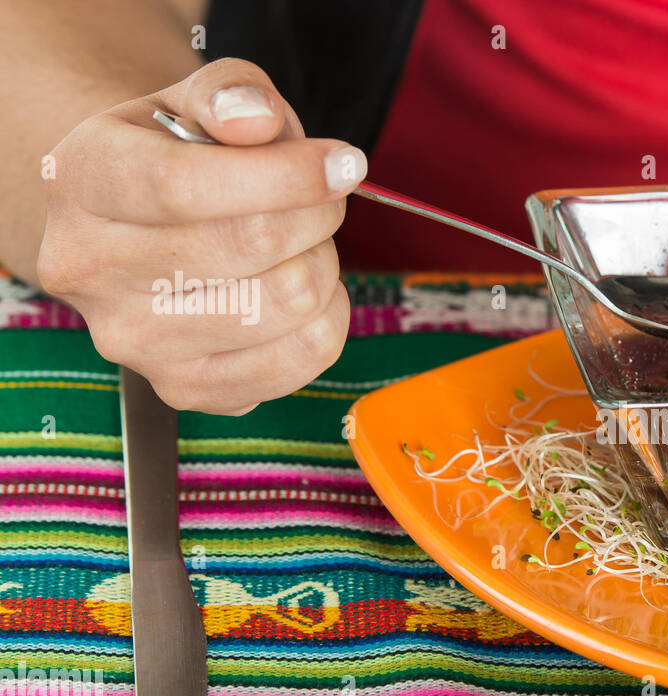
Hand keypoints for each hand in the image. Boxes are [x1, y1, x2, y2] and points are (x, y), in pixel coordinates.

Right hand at [36, 57, 366, 413]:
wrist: (140, 226)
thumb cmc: (180, 156)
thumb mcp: (196, 100)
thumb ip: (232, 93)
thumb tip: (258, 122)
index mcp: (83, 180)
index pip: (186, 187)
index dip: (287, 176)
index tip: (343, 164)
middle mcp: (90, 270)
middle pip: (252, 247)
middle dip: (315, 216)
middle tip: (321, 202)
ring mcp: (134, 340)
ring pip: (288, 304)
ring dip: (322, 266)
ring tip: (300, 246)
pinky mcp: (185, 389)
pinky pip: (303, 359)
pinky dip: (327, 319)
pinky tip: (300, 291)